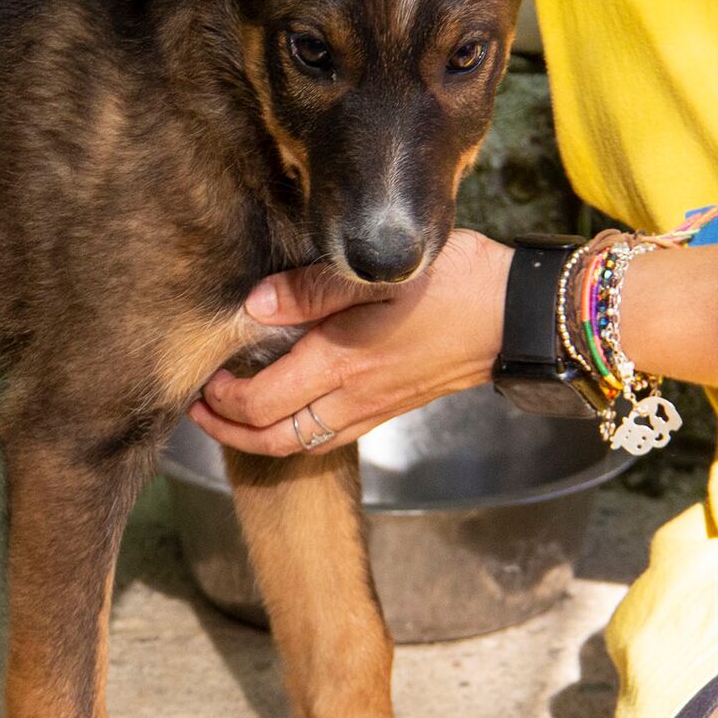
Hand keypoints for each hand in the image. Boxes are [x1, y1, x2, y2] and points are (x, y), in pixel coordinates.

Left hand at [190, 229, 512, 455]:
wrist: (518, 314)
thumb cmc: (453, 283)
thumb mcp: (380, 273)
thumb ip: (311, 289)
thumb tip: (253, 305)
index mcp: (340, 363)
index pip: (259, 403)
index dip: (220, 401)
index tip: (203, 377)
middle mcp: (352, 397)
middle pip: (272, 439)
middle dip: (226, 430)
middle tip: (199, 408)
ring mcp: (373, 408)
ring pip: (300, 445)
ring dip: (257, 437)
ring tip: (229, 414)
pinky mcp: (391, 407)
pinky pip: (330, 437)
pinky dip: (295, 434)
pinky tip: (285, 410)